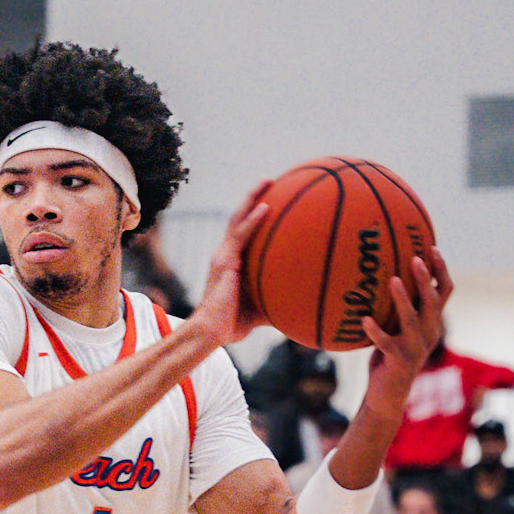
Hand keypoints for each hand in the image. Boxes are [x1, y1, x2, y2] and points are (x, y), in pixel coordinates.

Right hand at [188, 181, 273, 350]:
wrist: (211, 332)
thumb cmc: (232, 325)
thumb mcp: (260, 309)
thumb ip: (276, 300)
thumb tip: (302, 304)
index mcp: (231, 263)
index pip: (243, 232)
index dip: (254, 215)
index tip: (272, 199)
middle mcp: (225, 254)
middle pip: (239, 218)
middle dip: (253, 198)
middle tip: (270, 181)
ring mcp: (223, 256)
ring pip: (238, 219)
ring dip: (253, 198)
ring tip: (268, 181)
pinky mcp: (225, 261)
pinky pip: (241, 235)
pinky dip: (253, 220)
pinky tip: (266, 207)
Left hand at [361, 250, 452, 417]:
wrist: (388, 394)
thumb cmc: (390, 355)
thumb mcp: (399, 328)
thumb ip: (401, 307)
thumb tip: (388, 274)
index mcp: (432, 322)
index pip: (444, 291)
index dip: (441, 270)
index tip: (431, 247)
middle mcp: (428, 333)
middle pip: (433, 301)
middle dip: (425, 278)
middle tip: (415, 257)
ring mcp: (415, 348)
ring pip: (412, 319)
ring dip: (402, 299)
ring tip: (392, 280)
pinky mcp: (398, 361)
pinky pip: (386, 342)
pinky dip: (375, 330)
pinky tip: (364, 319)